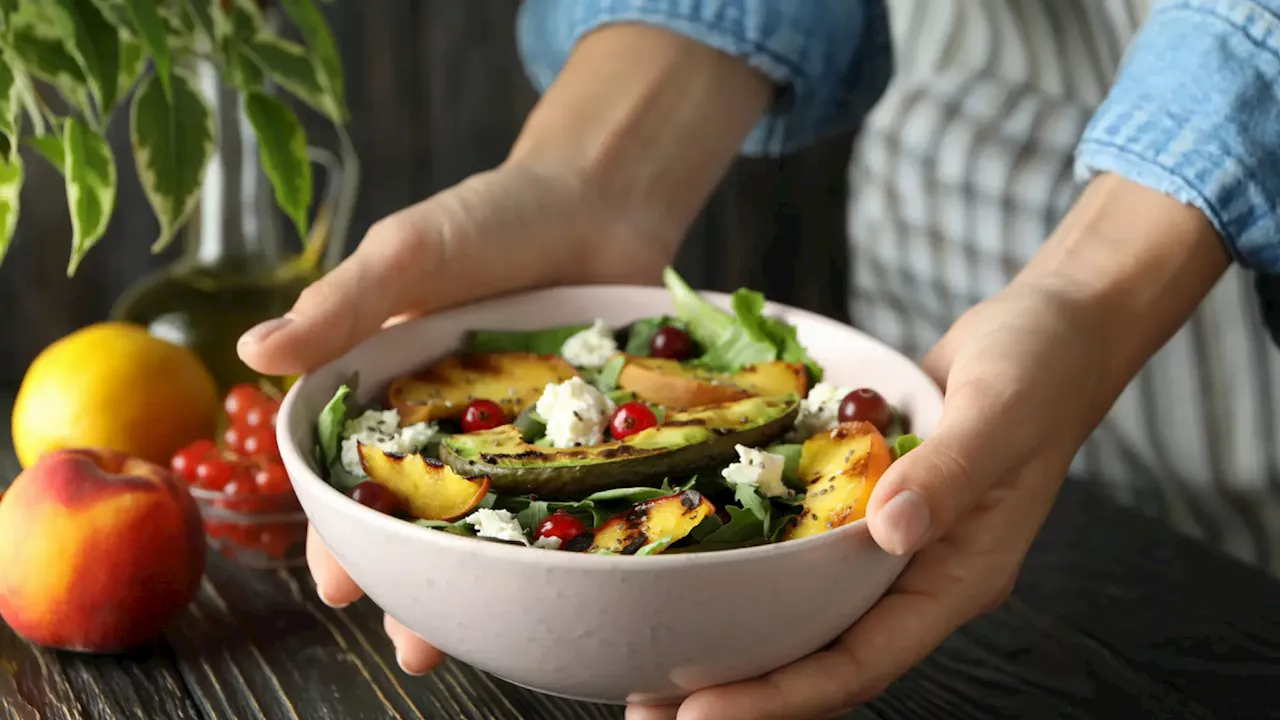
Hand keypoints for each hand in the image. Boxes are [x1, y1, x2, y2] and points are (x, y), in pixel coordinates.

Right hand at [238, 21, 770, 680]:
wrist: (598, 196)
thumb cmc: (493, 217)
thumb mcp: (411, 253)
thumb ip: (344, 305)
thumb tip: (252, 351)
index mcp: (389, 389)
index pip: (352, 474)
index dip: (341, 531)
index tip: (339, 584)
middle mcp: (451, 424)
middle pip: (422, 517)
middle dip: (409, 581)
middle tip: (409, 643)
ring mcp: (519, 434)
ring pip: (495, 521)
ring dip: (479, 580)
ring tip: (476, 636)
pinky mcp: (585, 432)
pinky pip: (573, 494)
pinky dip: (564, 536)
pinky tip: (567, 580)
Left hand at [627, 280, 1100, 718]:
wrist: (1052, 329)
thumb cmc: (1042, 368)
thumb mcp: (1001, 412)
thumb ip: (950, 472)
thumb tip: (890, 527)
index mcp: (957, 578)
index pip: (861, 661)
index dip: (781, 695)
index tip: (701, 713)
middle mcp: (918, 577)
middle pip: (821, 657)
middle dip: (741, 689)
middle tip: (649, 709)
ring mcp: (891, 547)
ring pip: (805, 613)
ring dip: (735, 640)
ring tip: (652, 664)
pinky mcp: (866, 507)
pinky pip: (803, 553)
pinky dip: (752, 568)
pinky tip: (699, 567)